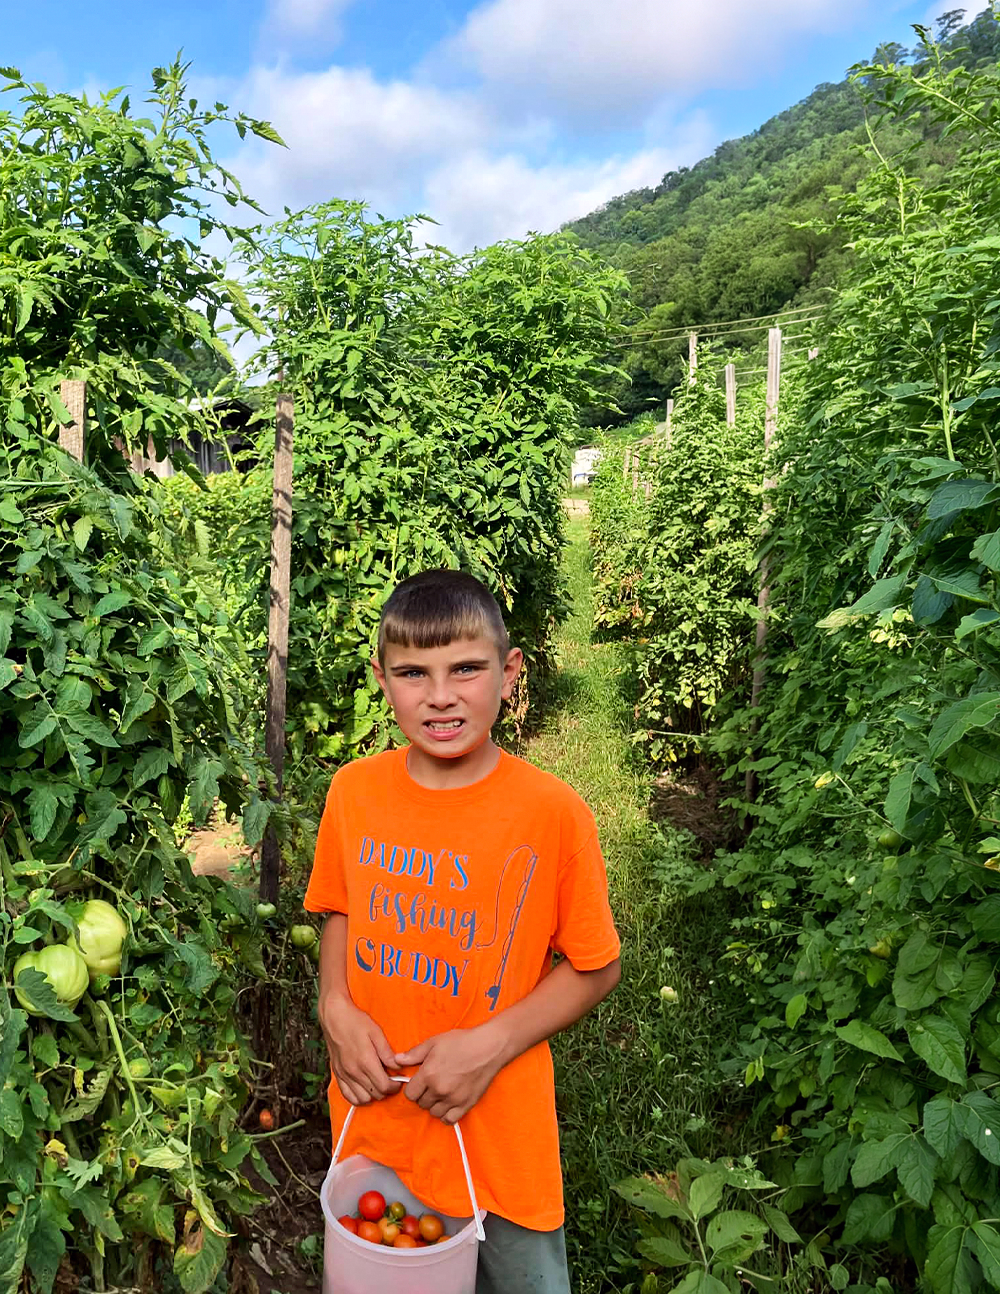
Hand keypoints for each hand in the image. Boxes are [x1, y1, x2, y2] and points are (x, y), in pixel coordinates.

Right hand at [319, 992, 397, 1106]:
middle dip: (386, 1090)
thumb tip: (398, 1067)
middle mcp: (354, 1071)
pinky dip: (358, 1097)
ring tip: (377, 1083)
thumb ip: (387, 1052)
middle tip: (390, 1080)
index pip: (384, 1086)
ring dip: (373, 1095)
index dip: (395, 1087)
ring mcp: (344, 1074)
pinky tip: (365, 1089)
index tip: (398, 1081)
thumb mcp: (376, 1032)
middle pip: (375, 1094)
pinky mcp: (337, 1074)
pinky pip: (348, 1096)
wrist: (334, 1016)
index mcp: (365, 1061)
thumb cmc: (356, 1021)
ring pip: (362, 1099)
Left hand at [394, 1026, 504, 1123]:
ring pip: (434, 1113)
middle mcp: (439, 1090)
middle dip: (424, 1095)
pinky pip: (449, 1120)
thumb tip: (396, 1060)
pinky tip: (449, 1104)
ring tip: (441, 1093)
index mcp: (428, 1074)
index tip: (419, 1082)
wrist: (488, 1047)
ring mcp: (453, 1099)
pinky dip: (446, 1115)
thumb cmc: (461, 1042)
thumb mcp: (434, 1042)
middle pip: (421, 1104)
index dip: (413, 1088)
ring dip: (435, 1105)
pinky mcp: (466, 1105)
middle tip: (432, 1085)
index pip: (410, 1094)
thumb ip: (414, 1054)